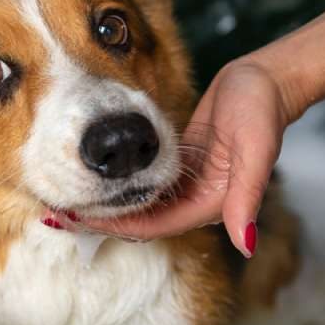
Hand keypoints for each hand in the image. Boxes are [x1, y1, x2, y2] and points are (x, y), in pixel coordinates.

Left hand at [74, 59, 294, 256]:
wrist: (265, 81)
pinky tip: (92, 177)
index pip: (152, 228)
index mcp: (209, 205)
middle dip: (102, 221)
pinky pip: (143, 184)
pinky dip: (118, 185)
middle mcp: (195, 201)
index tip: (77, 220)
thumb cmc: (262, 111)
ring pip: (138, 204)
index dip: (114, 226)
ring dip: (106, 204)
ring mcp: (186, 184)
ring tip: (67, 197)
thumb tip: (246, 243)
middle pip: (140, 222)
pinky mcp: (179, 165)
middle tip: (59, 214)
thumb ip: (247, 197)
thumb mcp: (255, 150)